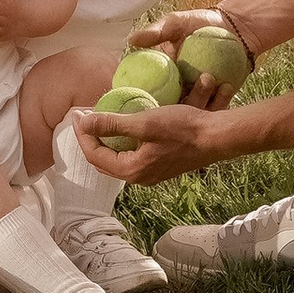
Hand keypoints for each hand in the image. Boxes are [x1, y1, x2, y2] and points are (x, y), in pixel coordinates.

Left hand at [72, 99, 218, 188]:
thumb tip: (84, 122)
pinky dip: (120, 144)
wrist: (216, 137)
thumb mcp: (144, 122)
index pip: (95, 155)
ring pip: (117, 160)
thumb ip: (113, 123)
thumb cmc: (183, 128)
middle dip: (90, 140)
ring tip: (98, 122)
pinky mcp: (159, 167)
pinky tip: (122, 129)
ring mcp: (150, 174)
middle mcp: (139, 177)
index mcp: (132, 169)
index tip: (77, 114)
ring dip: (105, 142)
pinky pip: (130, 158)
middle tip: (83, 118)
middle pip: (103, 161)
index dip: (82, 134)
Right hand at [128, 6, 249, 106]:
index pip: (145, 91)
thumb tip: (131, 40)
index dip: (142, 98)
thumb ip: (155, 32)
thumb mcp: (175, 23)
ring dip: (199, 99)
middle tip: (182, 90)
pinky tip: (226, 85)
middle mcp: (174, 91)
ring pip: (191, 110)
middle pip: (167, 108)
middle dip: (171, 109)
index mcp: (159, 75)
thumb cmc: (199, 22)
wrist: (233, 27)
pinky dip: (219, 101)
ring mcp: (195, 97)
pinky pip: (214, 108)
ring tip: (208, 77)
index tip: (148, 93)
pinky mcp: (215, 102)